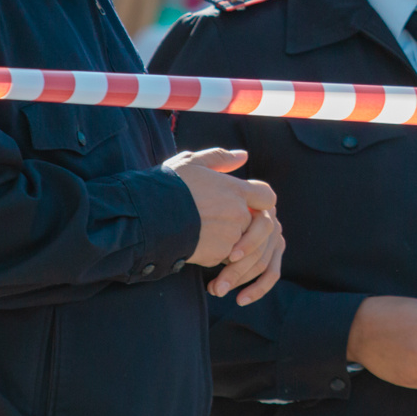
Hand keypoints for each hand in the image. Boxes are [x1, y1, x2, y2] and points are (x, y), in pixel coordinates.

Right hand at [166, 148, 283, 304]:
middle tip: (221, 226)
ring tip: (204, 237)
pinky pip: (226, 259)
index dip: (262, 202)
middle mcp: (239, 213)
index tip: (249, 205)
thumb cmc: (168, 185)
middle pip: (257, 224)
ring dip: (230, 244)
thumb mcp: (192, 162)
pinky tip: (197, 247)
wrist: (149, 216)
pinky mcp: (218, 255)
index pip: (267, 197)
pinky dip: (216, 256)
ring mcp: (231, 236)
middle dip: (243, 227)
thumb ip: (220, 159)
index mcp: (235, 189)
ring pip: (242, 244)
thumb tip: (243, 156)